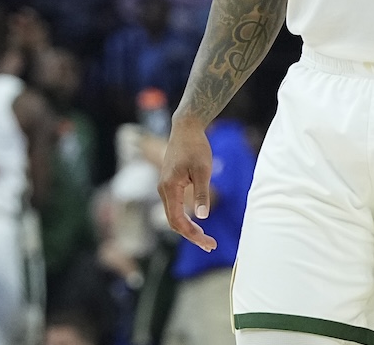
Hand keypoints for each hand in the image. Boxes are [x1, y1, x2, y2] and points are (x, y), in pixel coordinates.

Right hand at [157, 116, 215, 250]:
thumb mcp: (203, 170)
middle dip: (191, 235)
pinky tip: (197, 221)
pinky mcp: (169, 183)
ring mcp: (165, 186)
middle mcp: (163, 189)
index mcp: (169, 188)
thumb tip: (203, 216)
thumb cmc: (195, 147)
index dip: (192, 235)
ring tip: (205, 238)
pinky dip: (185, 217)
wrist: (186, 127)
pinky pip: (174, 206)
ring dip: (188, 228)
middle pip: (173, 222)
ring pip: (173, 215)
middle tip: (210, 245)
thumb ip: (202, 193)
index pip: (177, 221)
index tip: (208, 243)